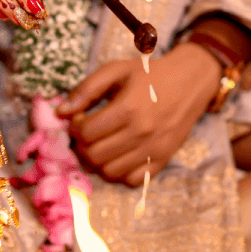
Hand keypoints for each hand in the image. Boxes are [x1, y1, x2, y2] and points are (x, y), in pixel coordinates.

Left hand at [56, 43, 222, 185]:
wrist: (191, 81)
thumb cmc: (149, 74)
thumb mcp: (116, 71)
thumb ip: (86, 89)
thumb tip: (60, 112)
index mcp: (127, 108)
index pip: (85, 133)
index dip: (74, 127)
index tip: (80, 119)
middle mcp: (141, 133)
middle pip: (94, 155)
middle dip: (82, 145)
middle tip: (88, 133)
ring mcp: (153, 149)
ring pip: (109, 172)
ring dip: (98, 160)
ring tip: (102, 143)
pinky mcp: (163, 160)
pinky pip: (132, 180)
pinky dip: (119, 172)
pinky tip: (119, 154)